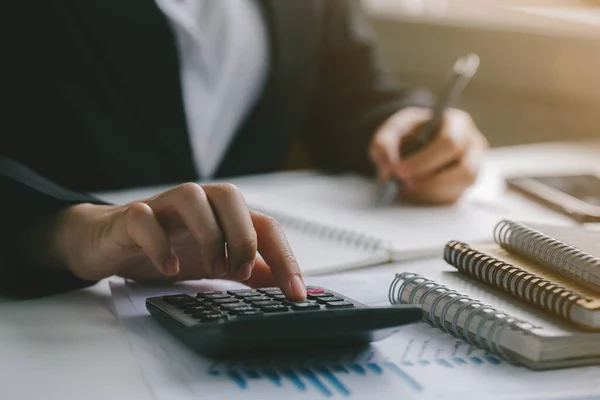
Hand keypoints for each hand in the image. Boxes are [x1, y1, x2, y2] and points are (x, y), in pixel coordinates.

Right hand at [51, 183, 306, 299]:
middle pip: (231, 197)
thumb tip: (286, 286)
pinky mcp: (132, 217)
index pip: (265, 226)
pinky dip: (159, 243)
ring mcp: (164, 206)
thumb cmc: (169, 246)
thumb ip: (251, 270)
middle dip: (243, 238)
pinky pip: (145, 219)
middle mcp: (199, 203)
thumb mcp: (216, 262)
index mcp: (224, 215)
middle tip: (239, 274)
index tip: (296, 293)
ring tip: (210, 271)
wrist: (111, 241)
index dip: (285, 258)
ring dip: (208, 235)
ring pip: (192, 197)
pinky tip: (169, 268)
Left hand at [369, 107, 487, 203]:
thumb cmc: (407, 132)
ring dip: (429, 193)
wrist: (412, 141)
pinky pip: (450, 200)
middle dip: (430, 181)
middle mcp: (472, 146)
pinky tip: (411, 193)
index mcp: (458, 123)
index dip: (423, 160)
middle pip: (465, 170)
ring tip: (404, 189)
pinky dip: (428, 199)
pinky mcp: (463, 187)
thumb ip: (384, 143)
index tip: (398, 170)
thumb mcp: (392, 130)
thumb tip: (388, 165)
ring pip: (459, 189)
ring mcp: (472, 169)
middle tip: (402, 185)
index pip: (450, 142)